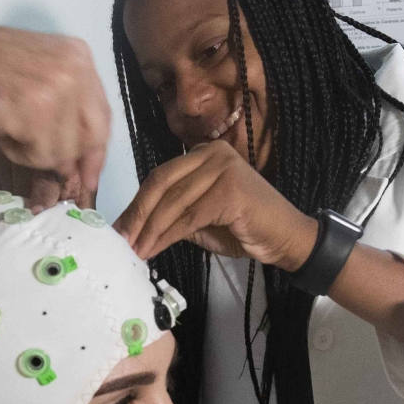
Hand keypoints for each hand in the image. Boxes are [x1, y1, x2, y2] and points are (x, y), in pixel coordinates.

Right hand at [0, 19, 109, 205]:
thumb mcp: (33, 71)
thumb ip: (62, 100)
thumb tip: (80, 150)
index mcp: (77, 55)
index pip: (102, 116)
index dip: (96, 151)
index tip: (88, 174)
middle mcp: (74, 69)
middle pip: (91, 138)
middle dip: (68, 159)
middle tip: (48, 170)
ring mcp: (56, 89)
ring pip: (64, 151)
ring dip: (35, 153)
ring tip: (8, 130)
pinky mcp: (34, 111)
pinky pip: (40, 155)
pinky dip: (19, 154)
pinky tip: (1, 132)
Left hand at [114, 141, 317, 269]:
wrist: (286, 238)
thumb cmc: (244, 229)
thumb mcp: (200, 219)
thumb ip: (173, 214)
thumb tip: (133, 227)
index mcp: (203, 153)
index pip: (160, 176)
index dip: (137, 203)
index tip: (118, 228)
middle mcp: (212, 152)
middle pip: (161, 183)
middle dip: (137, 215)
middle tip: (119, 240)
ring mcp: (223, 168)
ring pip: (172, 202)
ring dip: (149, 229)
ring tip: (134, 250)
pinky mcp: (230, 189)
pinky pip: (188, 216)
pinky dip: (167, 235)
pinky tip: (154, 249)